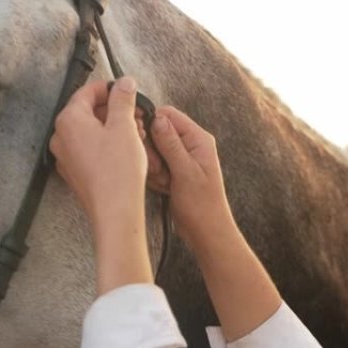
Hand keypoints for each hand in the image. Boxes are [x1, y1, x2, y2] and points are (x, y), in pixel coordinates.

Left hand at [49, 77, 146, 223]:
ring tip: (136, 131)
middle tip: (136, 113)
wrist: (115, 210)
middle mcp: (61, 137)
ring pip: (90, 130)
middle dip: (114, 109)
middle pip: (87, 111)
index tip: (127, 90)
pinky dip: (107, 143)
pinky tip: (126, 148)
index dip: (110, 88)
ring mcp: (66, 157)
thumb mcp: (124, 126)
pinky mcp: (75, 172)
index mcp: (69, 120)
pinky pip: (90, 148)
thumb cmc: (117, 171)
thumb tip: (124, 83)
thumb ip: (123, 99)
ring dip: (113, 126)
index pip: (87, 92)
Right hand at [145, 106, 236, 246]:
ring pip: (153, 150)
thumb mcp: (185, 172)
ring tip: (164, 182)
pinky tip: (163, 188)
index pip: (167, 115)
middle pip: (157, 131)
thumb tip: (157, 117)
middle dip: (151, 150)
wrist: (206, 232)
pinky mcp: (173, 171)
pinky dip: (154, 176)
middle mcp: (190, 144)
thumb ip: (171, 144)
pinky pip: (154, 165)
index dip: (150, 124)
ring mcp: (181, 158)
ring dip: (152, 166)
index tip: (140, 140)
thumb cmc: (202, 205)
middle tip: (158, 170)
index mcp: (198, 139)